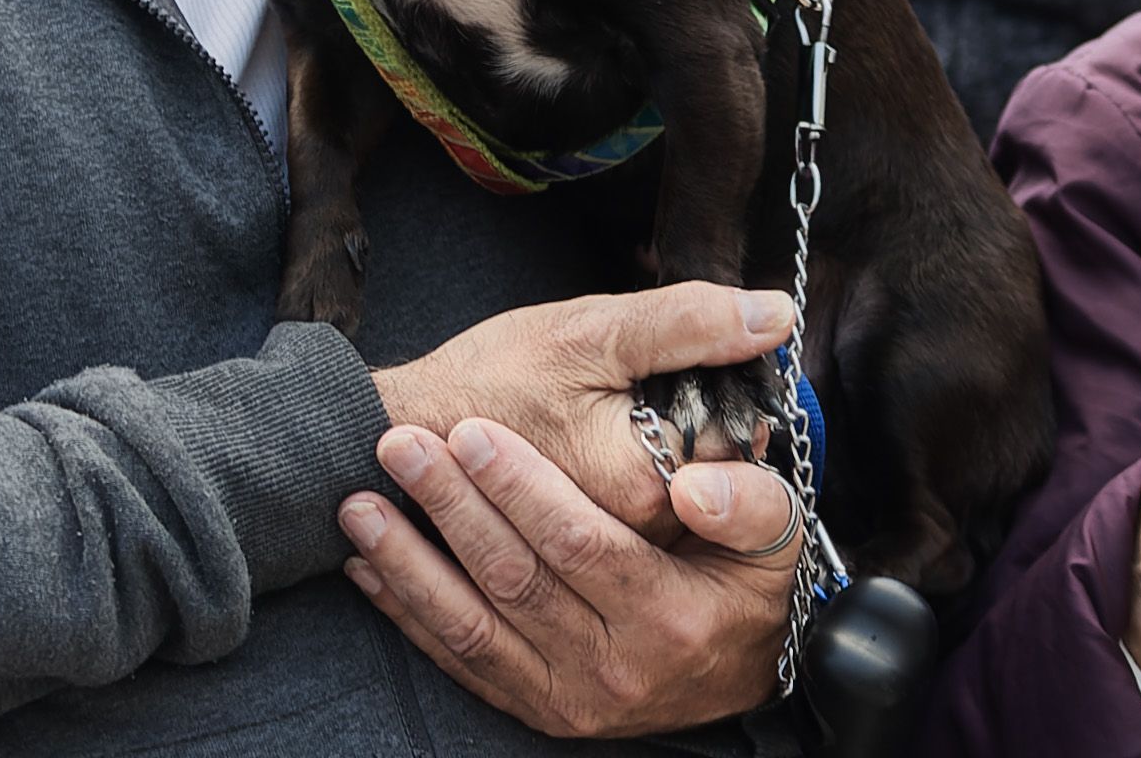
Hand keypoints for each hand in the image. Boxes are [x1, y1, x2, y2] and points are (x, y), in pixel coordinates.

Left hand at [340, 418, 800, 735]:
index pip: (579, 543)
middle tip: (399, 445)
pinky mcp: (536, 708)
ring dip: (408, 561)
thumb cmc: (749, 586)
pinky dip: (408, 612)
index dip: (520, 486)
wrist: (742, 676)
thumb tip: (690, 486)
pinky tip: (369, 566)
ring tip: (361, 503)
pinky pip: (459, 660)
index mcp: (669, 615)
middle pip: (513, 577)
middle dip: (449, 505)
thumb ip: (749, 503)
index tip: (472, 432)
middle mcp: (614, 667)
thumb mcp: (779, 540)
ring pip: (471, 624)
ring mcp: (568, 696)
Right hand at [373, 284, 794, 542]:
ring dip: (663, 469)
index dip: (726, 396)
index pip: (737, 446)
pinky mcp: (573, 578)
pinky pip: (629, 546)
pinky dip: (624, 508)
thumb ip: (687, 323)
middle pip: (710, 488)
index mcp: (644, 485)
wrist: (394, 435)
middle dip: (691, 433)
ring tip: (603, 430)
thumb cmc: (487, 378)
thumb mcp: (589, 331)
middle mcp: (631, 544)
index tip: (684, 371)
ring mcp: (602, 569)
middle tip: (630, 397)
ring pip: (673, 519)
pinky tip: (592, 472)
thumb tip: (777, 311)